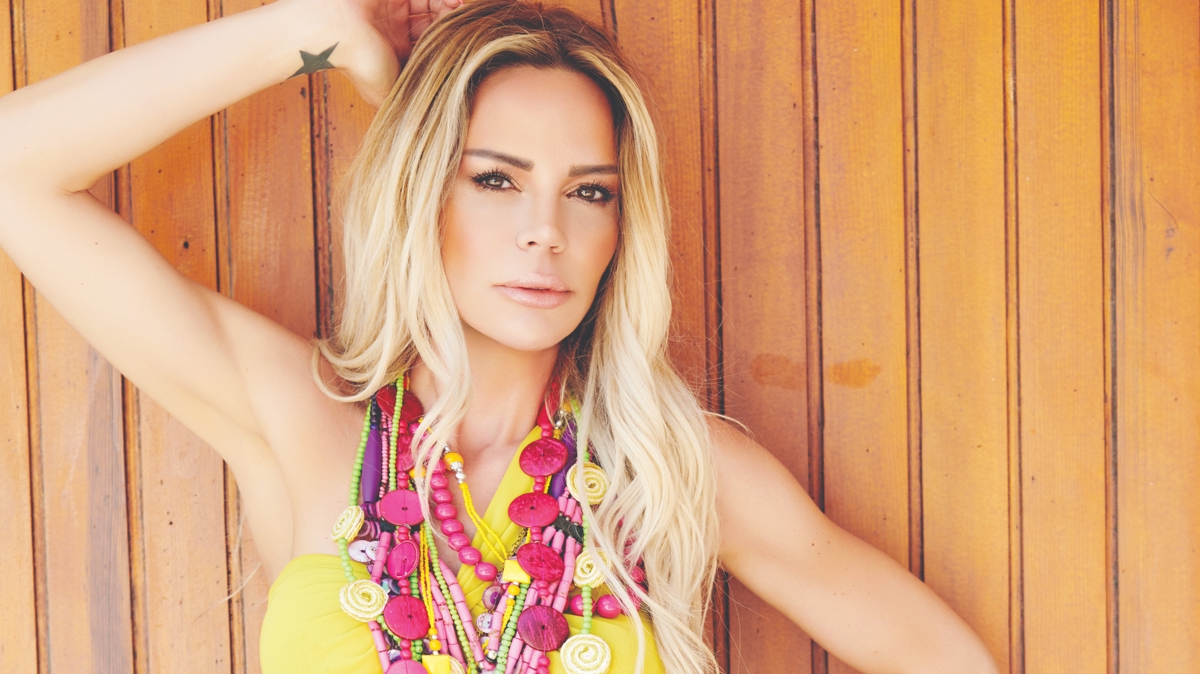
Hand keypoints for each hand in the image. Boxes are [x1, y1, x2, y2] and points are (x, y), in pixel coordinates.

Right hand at [316, 0, 464, 106]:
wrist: (336, 33)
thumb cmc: (360, 65)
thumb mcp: (387, 94)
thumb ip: (406, 105)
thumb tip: (428, 127)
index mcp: (397, 51)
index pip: (432, 46)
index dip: (449, 45)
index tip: (465, 46)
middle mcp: (397, 28)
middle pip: (435, 22)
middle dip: (451, 22)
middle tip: (464, 24)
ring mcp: (395, 6)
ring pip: (432, 4)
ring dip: (450, 6)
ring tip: (459, 7)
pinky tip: (455, 1)